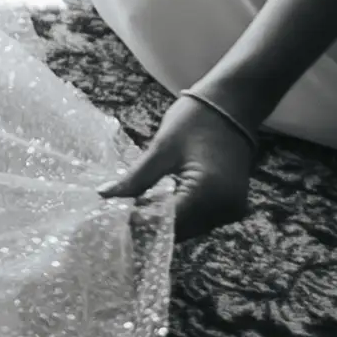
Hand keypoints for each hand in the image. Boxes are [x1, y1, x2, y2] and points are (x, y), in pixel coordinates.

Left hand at [105, 89, 262, 233]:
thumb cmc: (195, 120)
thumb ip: (135, 179)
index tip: (112, 218)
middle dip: (149, 225)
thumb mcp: (161, 148)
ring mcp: (232, 210)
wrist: (231, 106)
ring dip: (163, 222)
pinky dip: (178, 214)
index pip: (168, 223)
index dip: (139, 223)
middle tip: (118, 214)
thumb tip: (105, 196)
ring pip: (189, 228)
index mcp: (209, 194)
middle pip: (180, 231)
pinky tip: (155, 204)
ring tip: (132, 209)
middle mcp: (226, 209)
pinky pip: (199, 219)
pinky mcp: (230, 205)